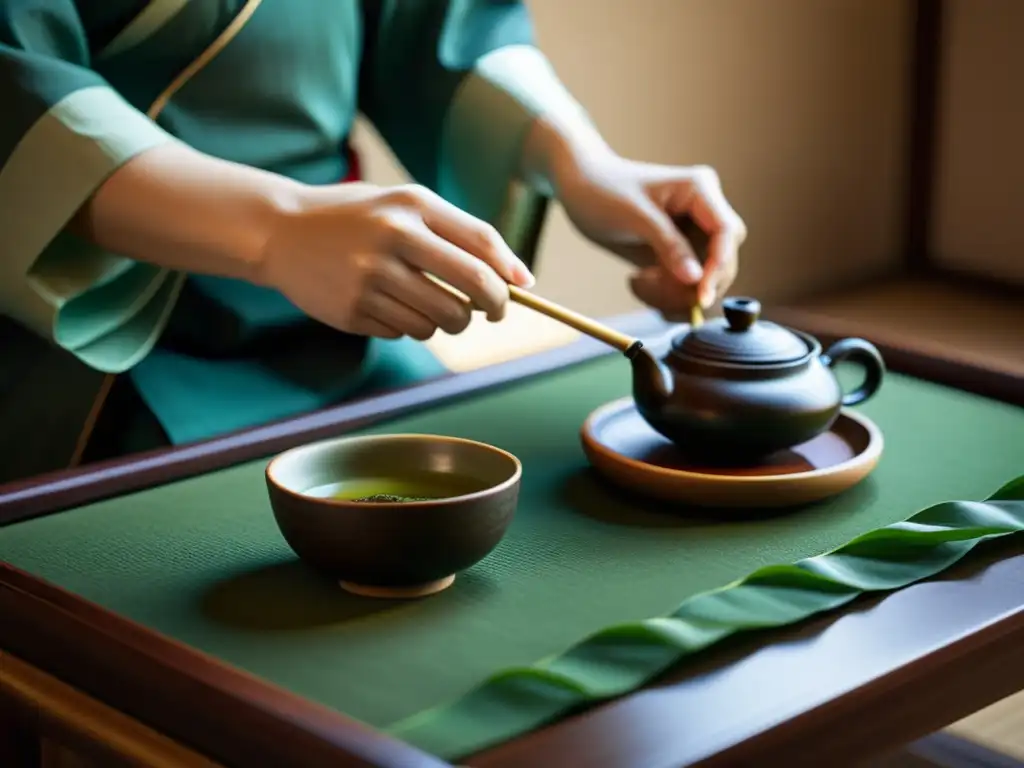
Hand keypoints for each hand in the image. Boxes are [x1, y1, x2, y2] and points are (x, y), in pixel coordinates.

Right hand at [259, 183, 534, 339]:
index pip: (482, 243)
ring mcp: (370, 278)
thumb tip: (523, 280)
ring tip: (433, 305)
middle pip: (472, 288)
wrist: (281, 232)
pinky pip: (407, 332)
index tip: (520, 288)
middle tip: (492, 312)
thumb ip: (461, 234)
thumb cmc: (358, 218)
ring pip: (442, 320)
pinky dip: (410, 326)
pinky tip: (390, 305)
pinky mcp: (353, 311)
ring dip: (449, 320)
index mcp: (411, 206)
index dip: (508, 272)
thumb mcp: (405, 206)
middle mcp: (392, 239)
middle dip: (493, 306)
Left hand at [551, 150, 746, 317]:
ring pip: (703, 279)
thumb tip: (696, 279)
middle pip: (722, 260)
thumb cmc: (603, 188)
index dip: (718, 266)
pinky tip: (637, 283)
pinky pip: (683, 284)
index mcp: (700, 190)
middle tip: (655, 289)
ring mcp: (692, 234)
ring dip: (674, 293)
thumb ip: (669, 246)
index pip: (726, 232)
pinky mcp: (678, 253)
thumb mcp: (634, 216)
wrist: (579, 186)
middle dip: (694, 284)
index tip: (701, 295)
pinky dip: (664, 294)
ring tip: (637, 283)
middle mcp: (703, 212)